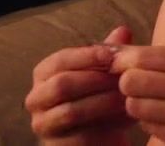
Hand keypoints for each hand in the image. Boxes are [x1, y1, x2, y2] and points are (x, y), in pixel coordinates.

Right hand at [24, 25, 133, 144]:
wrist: (103, 136)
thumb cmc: (102, 98)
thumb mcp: (107, 73)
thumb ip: (111, 52)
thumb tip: (123, 30)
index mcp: (44, 74)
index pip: (60, 60)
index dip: (87, 56)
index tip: (114, 55)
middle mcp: (36, 99)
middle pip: (62, 84)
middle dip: (96, 79)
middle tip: (124, 78)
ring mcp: (43, 125)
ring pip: (71, 111)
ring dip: (104, 102)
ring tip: (128, 97)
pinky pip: (81, 135)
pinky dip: (106, 125)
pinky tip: (127, 117)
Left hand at [110, 46, 164, 144]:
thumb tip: (128, 54)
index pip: (141, 56)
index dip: (124, 60)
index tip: (120, 64)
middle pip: (130, 81)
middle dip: (130, 83)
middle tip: (141, 85)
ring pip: (134, 106)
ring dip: (140, 104)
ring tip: (157, 102)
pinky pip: (148, 128)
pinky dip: (152, 122)